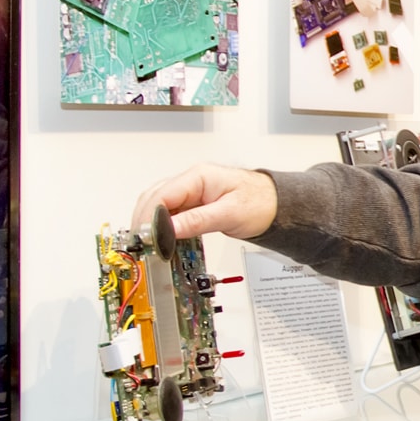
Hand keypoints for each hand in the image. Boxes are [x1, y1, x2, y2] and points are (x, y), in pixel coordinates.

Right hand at [134, 164, 277, 241]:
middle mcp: (192, 181)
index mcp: (199, 176)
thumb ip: (198, 220)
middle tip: (143, 243)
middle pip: (155, 198)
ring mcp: (192, 192)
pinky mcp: (194, 203)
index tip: (148, 237)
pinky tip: (162, 238)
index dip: (150, 217)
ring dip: (151, 223)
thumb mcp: (229, 214)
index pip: (162, 195)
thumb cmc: (260, 202)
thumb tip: (169, 229)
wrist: (277, 204)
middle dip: (145, 220)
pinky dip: (163, 225)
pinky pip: (171, 213)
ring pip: (160, 205)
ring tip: (149, 243)